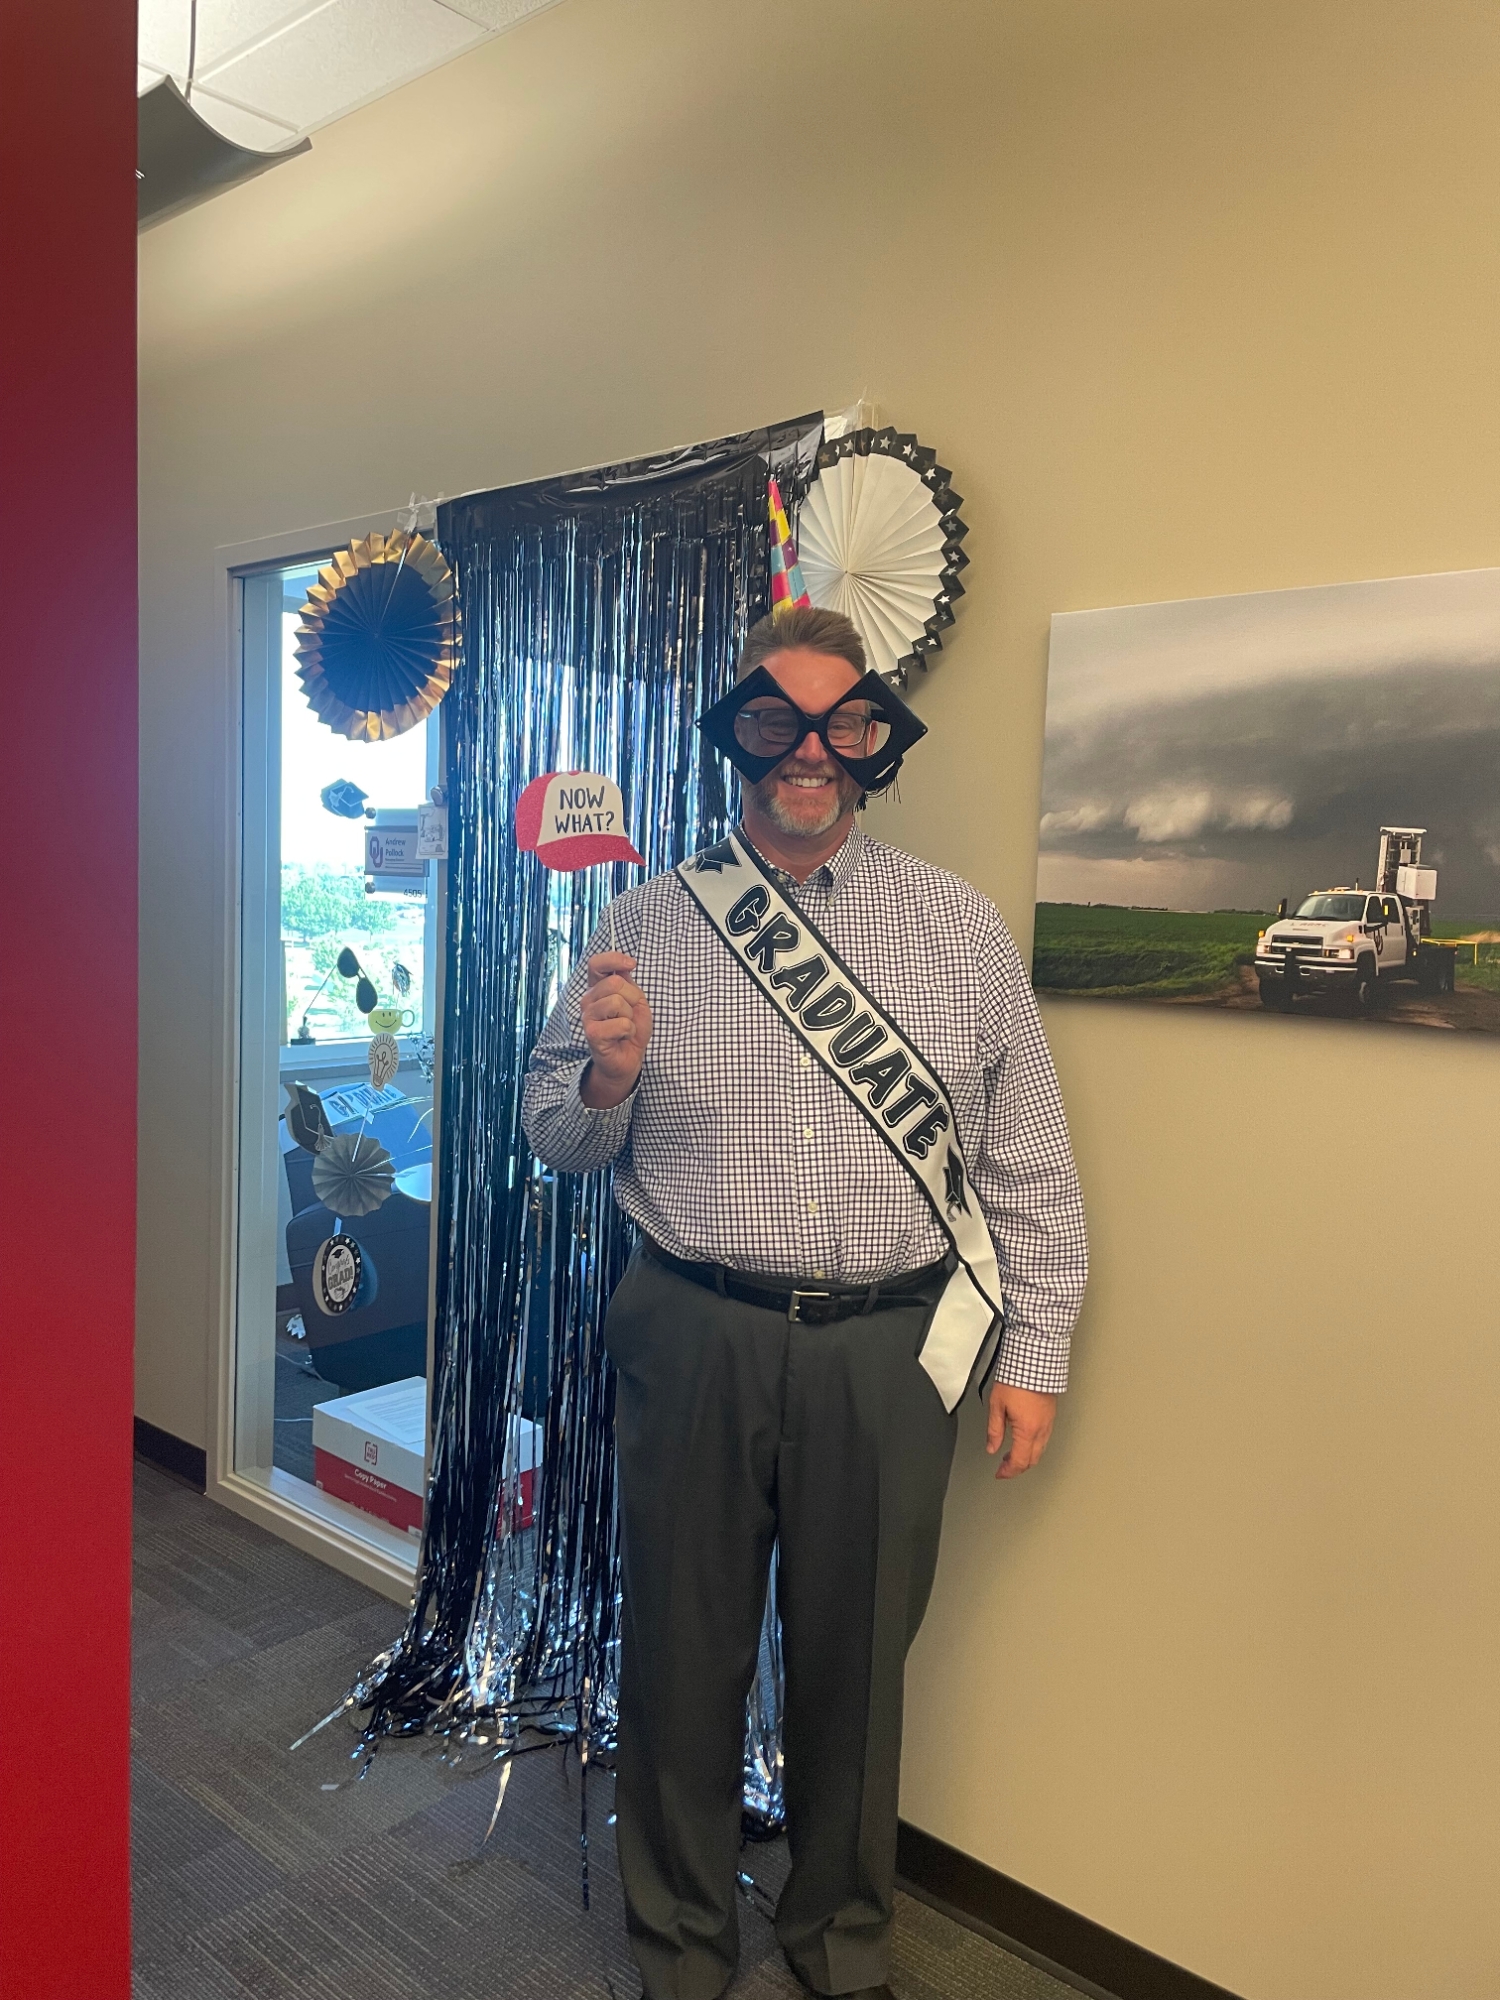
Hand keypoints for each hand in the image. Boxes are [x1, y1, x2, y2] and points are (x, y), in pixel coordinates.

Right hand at [579, 953, 651, 1107]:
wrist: (628, 1058)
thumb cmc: (630, 1028)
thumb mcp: (635, 1001)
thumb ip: (628, 983)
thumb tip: (625, 965)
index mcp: (598, 989)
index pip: (596, 964)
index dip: (613, 959)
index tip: (631, 964)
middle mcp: (589, 1000)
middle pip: (615, 983)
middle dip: (632, 998)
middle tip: (630, 1013)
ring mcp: (588, 1017)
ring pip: (617, 1002)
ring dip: (630, 1016)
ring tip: (625, 1026)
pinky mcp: (592, 1033)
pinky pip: (621, 1023)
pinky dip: (629, 1030)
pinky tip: (622, 1036)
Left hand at [986, 1382, 1056, 1479]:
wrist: (1034, 1362)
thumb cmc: (1016, 1379)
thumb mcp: (996, 1405)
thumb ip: (994, 1430)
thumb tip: (992, 1447)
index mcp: (1027, 1430)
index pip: (1019, 1461)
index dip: (1008, 1471)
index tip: (1000, 1473)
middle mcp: (1041, 1429)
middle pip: (1032, 1460)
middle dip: (1017, 1467)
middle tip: (1004, 1467)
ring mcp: (1048, 1422)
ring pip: (1040, 1450)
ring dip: (1026, 1457)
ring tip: (1011, 1455)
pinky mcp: (1051, 1415)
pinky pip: (1044, 1438)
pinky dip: (1033, 1446)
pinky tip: (1024, 1441)